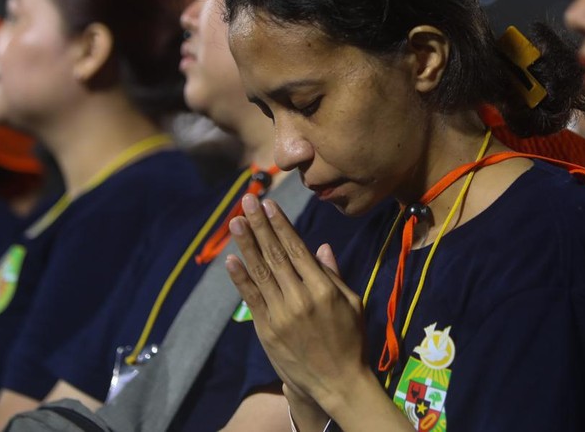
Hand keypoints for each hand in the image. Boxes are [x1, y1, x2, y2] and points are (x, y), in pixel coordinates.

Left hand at [225, 194, 367, 404]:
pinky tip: (231, 259)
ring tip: (236, 221)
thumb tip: (320, 246)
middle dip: (260, 225)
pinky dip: (240, 278)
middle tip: (247, 201)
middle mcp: (300, 298)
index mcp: (324, 289)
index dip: (281, 225)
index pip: (297, 249)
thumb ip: (333, 274)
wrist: (338, 383)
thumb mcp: (352, 303)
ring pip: (261, 272)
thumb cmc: (351, 340)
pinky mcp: (267, 330)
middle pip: (275, 254)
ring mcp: (281, 314)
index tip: (269, 204)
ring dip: (246, 244)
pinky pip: (251, 299)